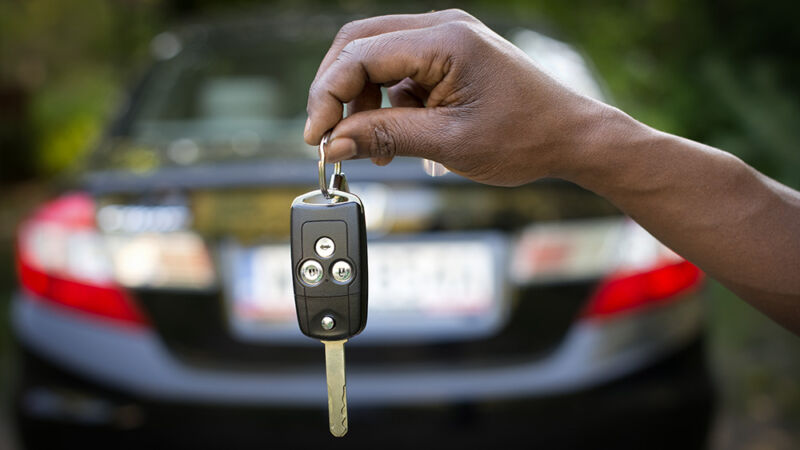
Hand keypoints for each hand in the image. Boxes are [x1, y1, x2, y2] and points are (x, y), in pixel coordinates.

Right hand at [304, 9, 610, 186]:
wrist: (571, 137)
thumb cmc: (525, 137)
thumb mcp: (448, 143)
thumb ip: (385, 137)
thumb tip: (334, 143)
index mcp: (446, 40)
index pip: (361, 54)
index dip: (328, 95)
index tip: (316, 137)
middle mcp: (443, 27)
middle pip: (359, 44)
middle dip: (336, 90)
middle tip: (328, 135)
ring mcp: (447, 38)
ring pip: (376, 56)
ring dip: (361, 99)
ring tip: (369, 145)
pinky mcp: (449, 56)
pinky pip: (399, 69)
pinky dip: (386, 101)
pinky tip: (393, 133)